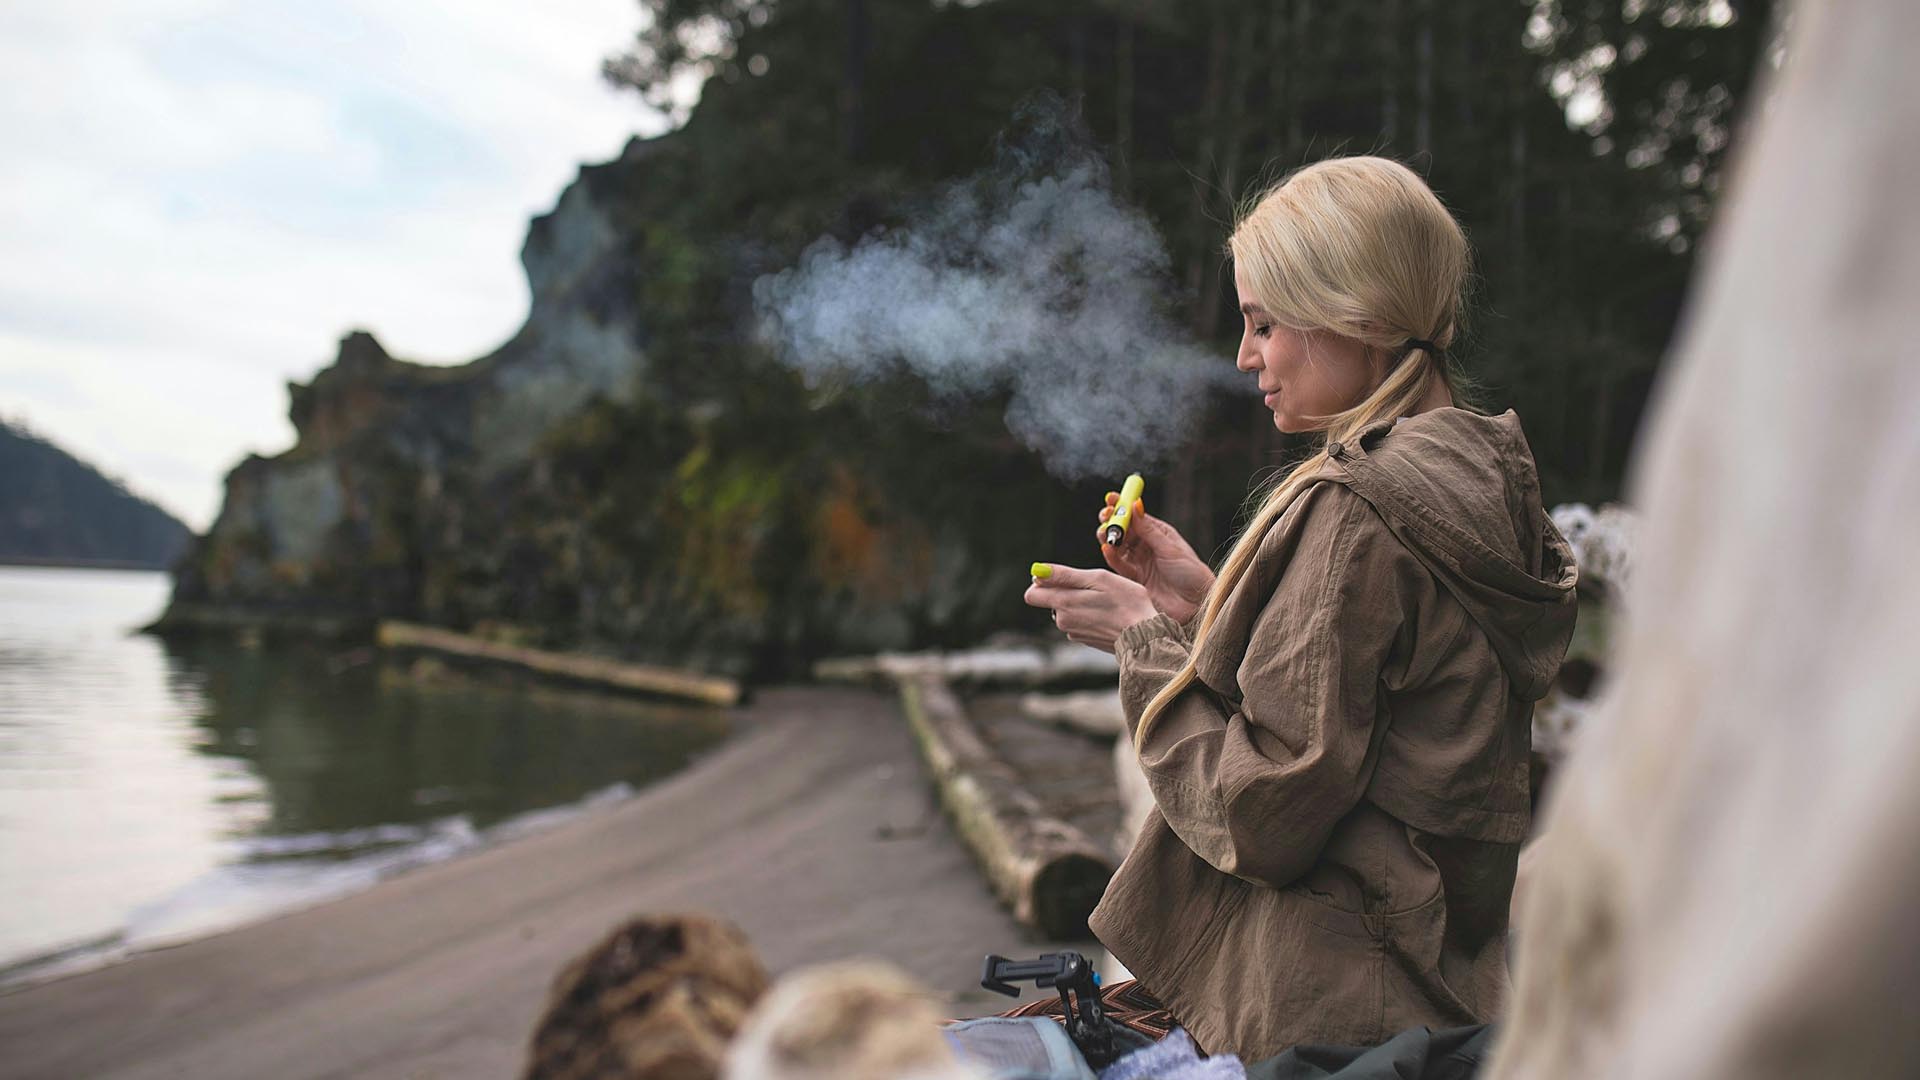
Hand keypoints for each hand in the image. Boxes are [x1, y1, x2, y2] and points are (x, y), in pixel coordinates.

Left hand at [1023, 565, 1159, 654]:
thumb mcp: (1097, 579)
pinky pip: (1080, 622)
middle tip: (1093, 588)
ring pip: (1067, 611)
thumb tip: (1037, 571)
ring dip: (1080, 603)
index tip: (1062, 578)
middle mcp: (1063, 621)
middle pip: (1051, 601)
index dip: (1042, 583)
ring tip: (1105, 601)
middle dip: (1066, 591)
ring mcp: (1075, 632)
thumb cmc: (1126, 603)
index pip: (1031, 594)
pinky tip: (1108, 614)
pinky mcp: (1086, 639)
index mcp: (1063, 604)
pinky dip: (1090, 615)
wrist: (1145, 636)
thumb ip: (1064, 575)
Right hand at [1097, 492, 1214, 624]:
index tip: (1111, 497)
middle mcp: (1147, 547)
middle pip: (1124, 530)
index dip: (1123, 506)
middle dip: (1112, 522)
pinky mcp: (1134, 580)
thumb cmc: (1191, 574)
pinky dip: (1112, 557)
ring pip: (1118, 547)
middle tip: (1105, 516)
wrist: (1196, 604)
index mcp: (1159, 534)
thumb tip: (1135, 505)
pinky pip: (1119, 566)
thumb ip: (1149, 530)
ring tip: (1105, 532)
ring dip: (1109, 538)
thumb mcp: (1170, 548)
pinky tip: (1107, 549)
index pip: (1137, 516)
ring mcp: (1140, 563)